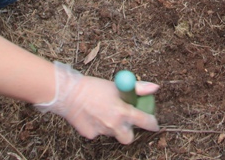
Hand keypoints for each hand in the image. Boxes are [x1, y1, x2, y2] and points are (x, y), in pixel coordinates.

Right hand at [35, 62, 159, 143]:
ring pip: (112, 133)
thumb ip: (138, 88)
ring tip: (102, 111)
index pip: (145, 122)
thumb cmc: (93, 87)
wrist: (69, 94)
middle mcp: (114, 125)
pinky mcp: (90, 134)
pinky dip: (98, 125)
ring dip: (111, 125)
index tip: (154, 124)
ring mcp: (102, 131)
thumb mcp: (117, 85)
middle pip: (128, 138)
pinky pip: (98, 132)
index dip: (152, 123)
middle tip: (125, 122)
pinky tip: (91, 114)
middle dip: (129, 132)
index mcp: (123, 112)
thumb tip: (154, 88)